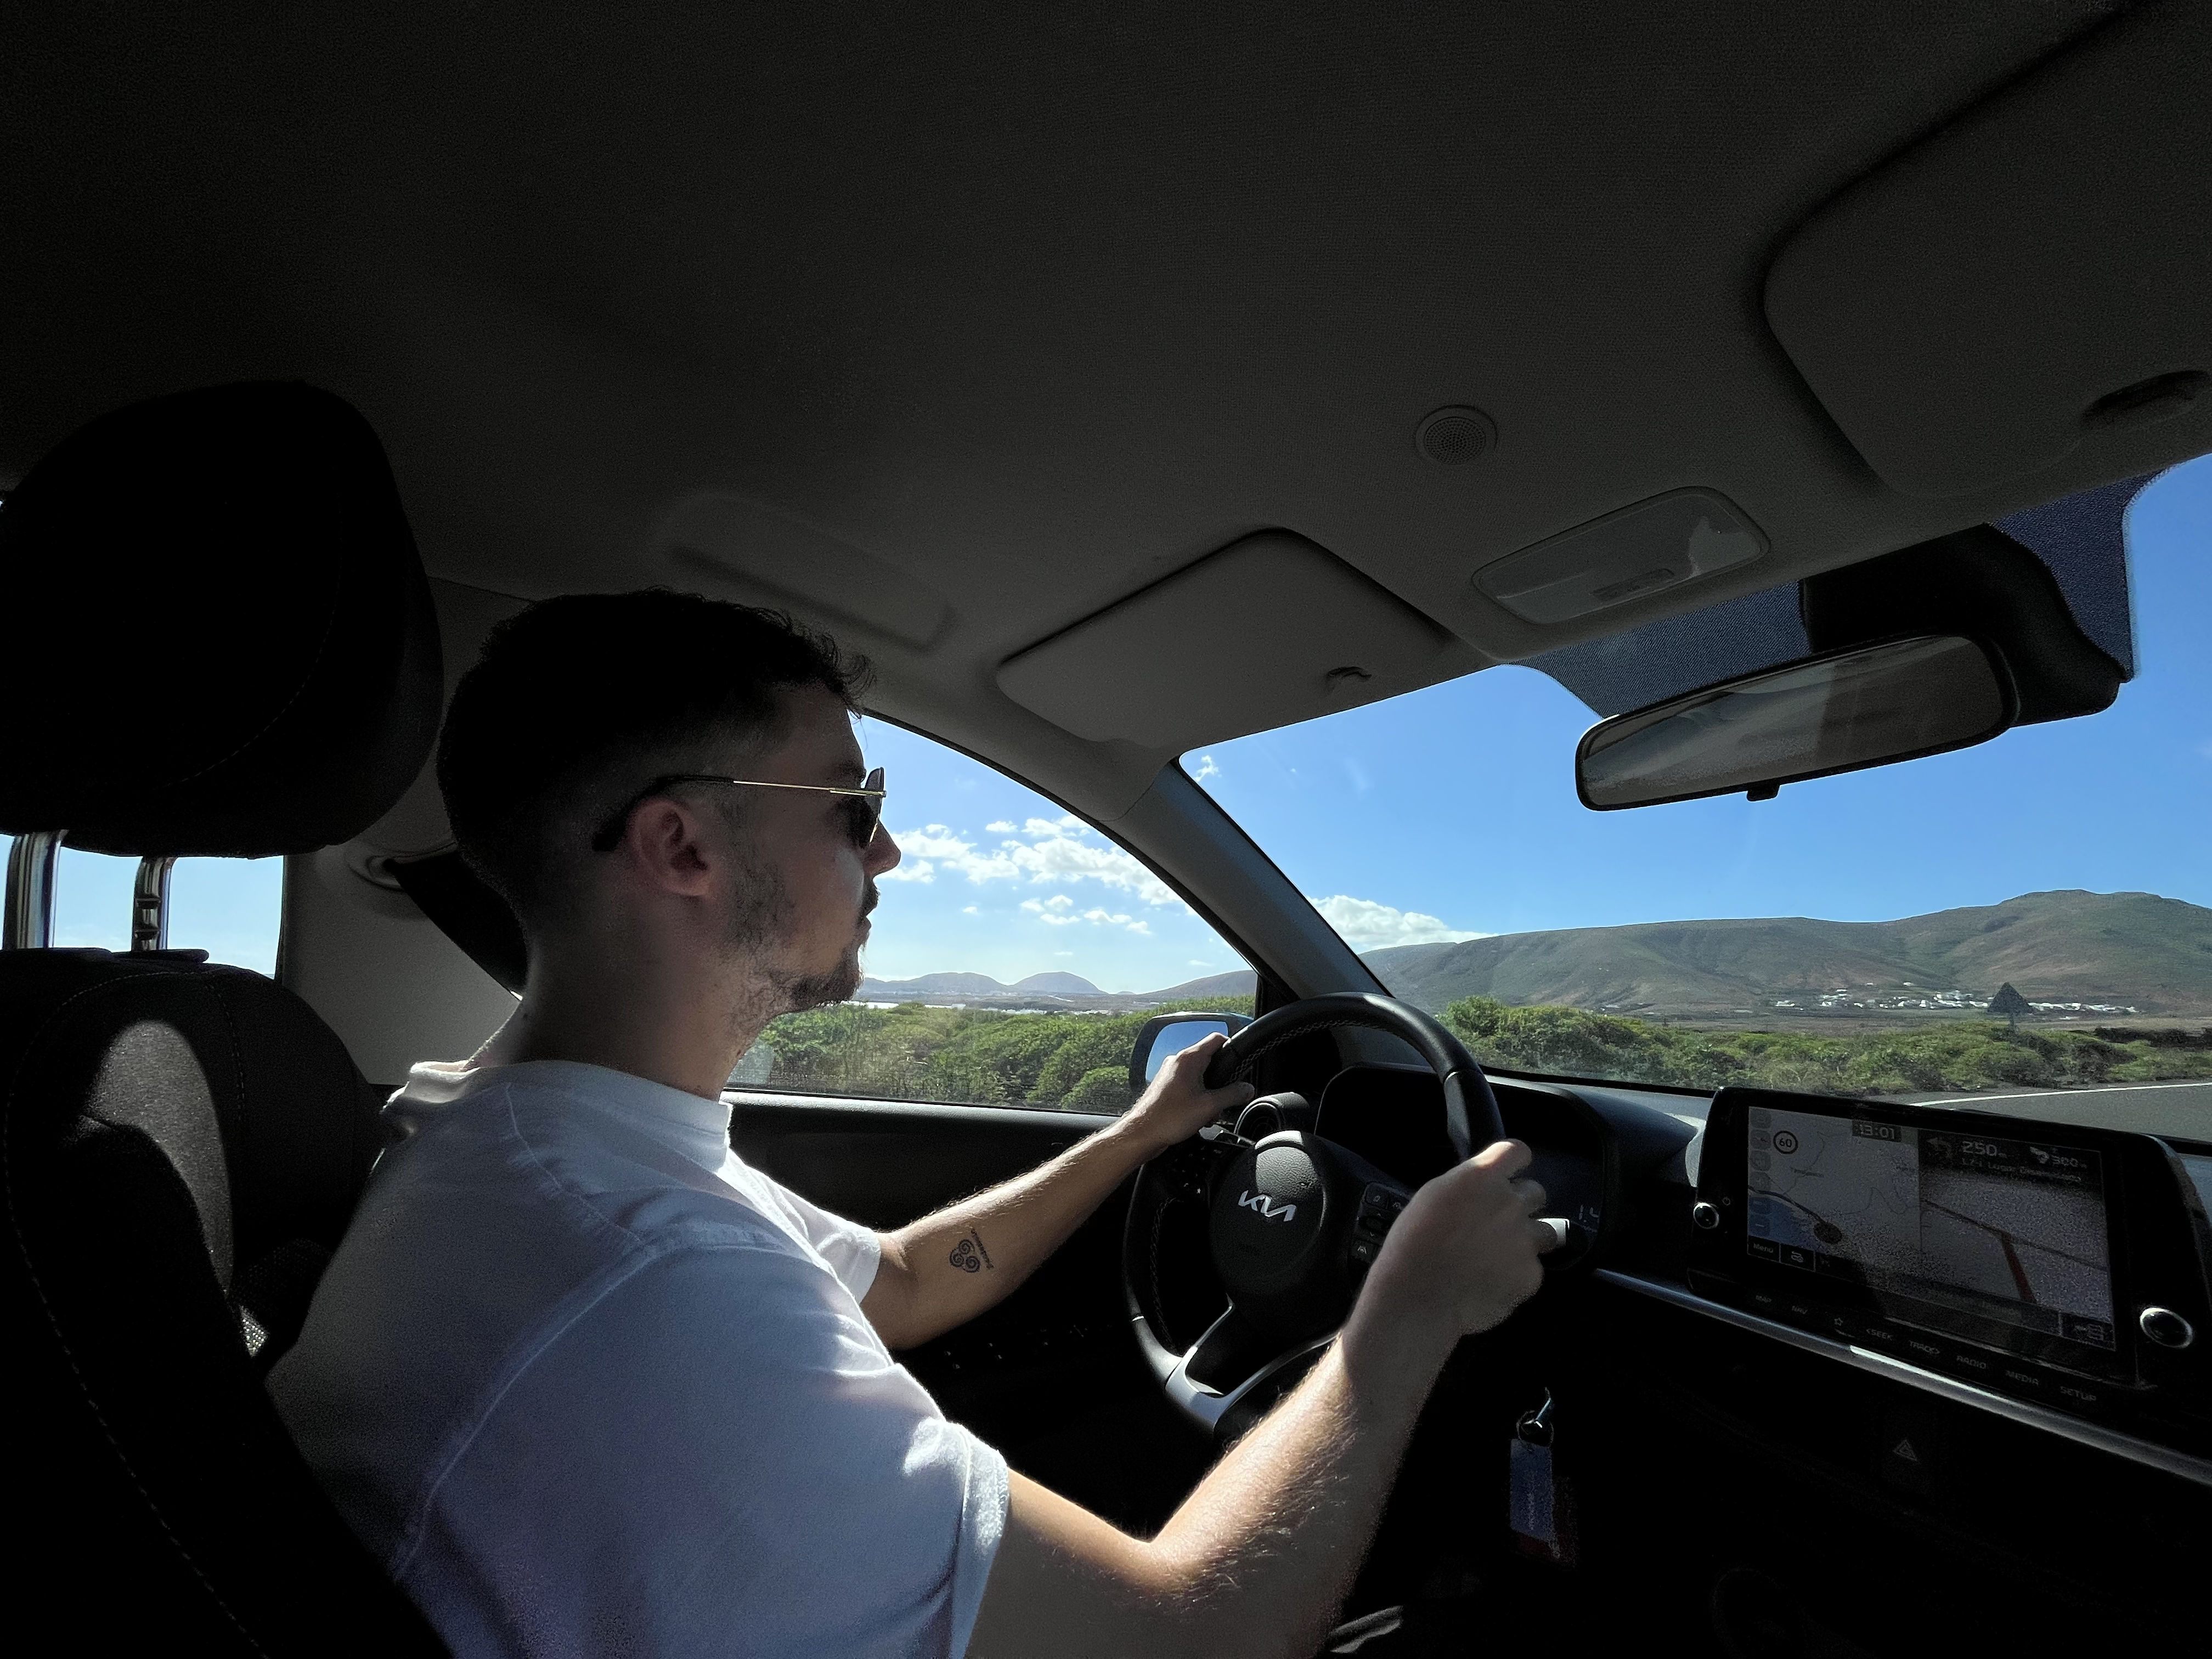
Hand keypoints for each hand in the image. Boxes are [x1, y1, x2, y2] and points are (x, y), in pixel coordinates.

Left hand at [1118, 1031, 1254, 1156]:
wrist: (1142, 1134)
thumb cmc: (1169, 1118)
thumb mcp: (1210, 1106)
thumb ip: (1233, 1095)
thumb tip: (1247, 1089)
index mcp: (1189, 1059)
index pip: (1217, 1039)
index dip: (1232, 1048)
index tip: (1240, 1063)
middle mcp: (1177, 1061)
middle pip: (1210, 1060)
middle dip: (1221, 1081)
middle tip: (1223, 1099)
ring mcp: (1170, 1073)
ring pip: (1199, 1076)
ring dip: (1209, 1093)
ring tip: (1207, 1112)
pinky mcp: (1166, 1087)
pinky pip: (1188, 1086)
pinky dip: (1197, 1098)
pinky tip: (1197, 1116)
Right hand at [1350, 1139, 1552, 1350]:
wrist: (1416, 1299)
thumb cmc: (1412, 1244)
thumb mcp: (1433, 1197)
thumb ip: (1467, 1186)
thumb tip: (1484, 1188)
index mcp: (1482, 1177)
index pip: (1518, 1152)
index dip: (1515, 1163)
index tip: (1508, 1174)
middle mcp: (1511, 1203)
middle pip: (1536, 1192)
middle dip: (1521, 1204)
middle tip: (1497, 1222)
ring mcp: (1525, 1240)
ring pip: (1544, 1231)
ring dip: (1526, 1239)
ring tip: (1498, 1257)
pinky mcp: (1531, 1275)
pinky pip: (1532, 1268)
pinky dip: (1516, 1275)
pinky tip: (1491, 1284)